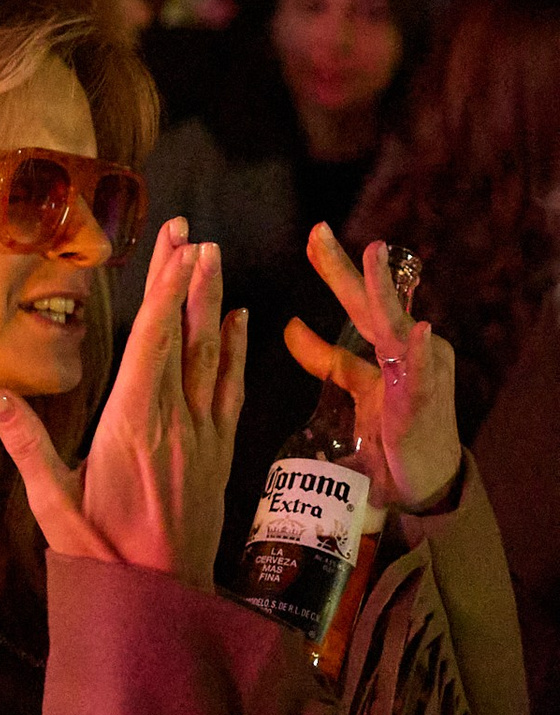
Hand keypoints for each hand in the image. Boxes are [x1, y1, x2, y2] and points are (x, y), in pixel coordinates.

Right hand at [0, 219, 247, 584]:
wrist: (164, 600)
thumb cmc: (101, 555)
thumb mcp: (52, 505)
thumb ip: (27, 446)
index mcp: (132, 426)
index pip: (152, 343)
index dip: (164, 290)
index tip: (174, 246)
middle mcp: (175, 422)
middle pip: (184, 337)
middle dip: (187, 280)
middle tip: (189, 233)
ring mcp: (202, 436)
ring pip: (213, 355)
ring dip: (211, 303)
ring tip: (211, 257)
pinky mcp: (218, 452)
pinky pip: (231, 388)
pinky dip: (235, 350)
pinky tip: (237, 321)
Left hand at [285, 223, 460, 511]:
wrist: (424, 482)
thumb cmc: (393, 431)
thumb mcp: (357, 387)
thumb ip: (327, 358)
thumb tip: (291, 325)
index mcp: (389, 346)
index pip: (357, 301)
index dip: (335, 269)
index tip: (313, 233)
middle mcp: (410, 351)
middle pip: (373, 304)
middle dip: (347, 268)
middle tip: (319, 232)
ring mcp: (420, 374)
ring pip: (397, 328)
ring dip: (384, 293)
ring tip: (373, 255)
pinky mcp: (423, 405)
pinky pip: (422, 376)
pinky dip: (421, 353)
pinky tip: (420, 329)